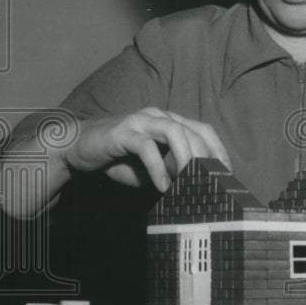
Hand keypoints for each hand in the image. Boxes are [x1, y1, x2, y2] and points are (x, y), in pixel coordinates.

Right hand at [61, 108, 231, 191]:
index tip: (227, 173)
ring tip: (191, 180)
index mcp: (169, 121)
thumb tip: (195, 189)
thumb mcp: (151, 170)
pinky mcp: (122, 132)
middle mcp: (158, 116)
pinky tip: (162, 186)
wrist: (78, 149)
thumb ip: (171, 173)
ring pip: (174, 131)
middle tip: (212, 181)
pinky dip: (158, 167)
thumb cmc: (118, 160)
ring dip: (187, 157)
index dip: (218, 149)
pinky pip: (146, 146)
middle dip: (207, 156)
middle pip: (193, 130)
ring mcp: (140, 120)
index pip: (203, 129)